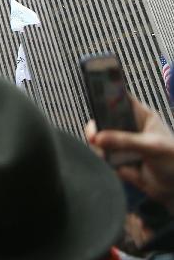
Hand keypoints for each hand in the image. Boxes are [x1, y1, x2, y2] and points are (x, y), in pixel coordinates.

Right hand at [85, 97, 173, 213]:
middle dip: (97, 127)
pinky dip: (103, 158)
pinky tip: (114, 163)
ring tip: (108, 154)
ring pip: (100, 137)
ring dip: (100, 145)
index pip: (121, 99)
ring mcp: (122, 142)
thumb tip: (99, 137)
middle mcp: (129, 126)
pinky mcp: (117, 156)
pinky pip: (102, 153)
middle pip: (104, 118)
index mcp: (141, 116)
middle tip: (94, 136)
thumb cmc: (173, 161)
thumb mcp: (151, 147)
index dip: (107, 96)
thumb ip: (125, 141)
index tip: (94, 99)